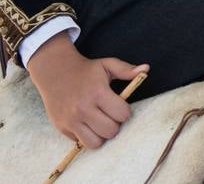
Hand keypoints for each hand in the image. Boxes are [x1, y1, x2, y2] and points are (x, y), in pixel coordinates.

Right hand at [26, 36, 147, 149]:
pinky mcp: (61, 127)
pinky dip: (86, 136)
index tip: (119, 105)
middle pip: (111, 131)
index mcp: (97, 93)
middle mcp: (83, 108)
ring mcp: (71, 120)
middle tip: (109, 114)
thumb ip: (127, 69)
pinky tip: (86, 123)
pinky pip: (80, 142)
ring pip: (95, 142)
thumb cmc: (86, 70)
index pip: (122, 114)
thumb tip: (146, 69)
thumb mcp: (107, 65)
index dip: (124, 111)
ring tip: (100, 122)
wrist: (54, 72)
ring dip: (101, 134)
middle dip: (114, 124)